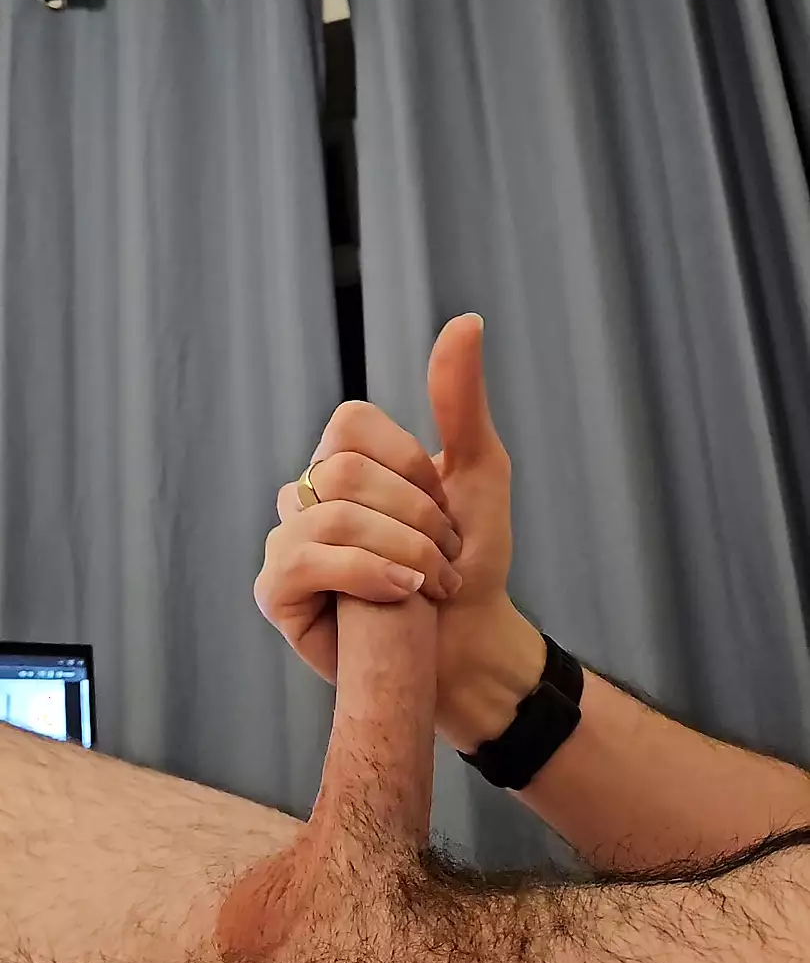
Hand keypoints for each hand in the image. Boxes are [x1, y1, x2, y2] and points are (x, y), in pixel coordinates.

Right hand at [255, 315, 545, 749]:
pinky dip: (365, 574)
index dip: (409, 466)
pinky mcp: (276, 590)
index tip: (444, 507)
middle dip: (417, 519)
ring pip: (330, 516)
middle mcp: (307, 493)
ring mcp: (287, 539)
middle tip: (443, 557)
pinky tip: (400, 595)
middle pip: (345, 472)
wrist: (470, 642)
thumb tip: (467, 319)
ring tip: (428, 584)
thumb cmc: (472, 558)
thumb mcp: (480, 470)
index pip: (352, 424)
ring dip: (402, 552)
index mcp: (346, 458)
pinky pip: (301, 560)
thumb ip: (461, 398)